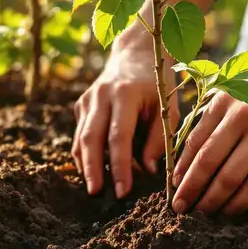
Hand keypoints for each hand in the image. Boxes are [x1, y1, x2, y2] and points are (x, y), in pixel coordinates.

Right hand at [72, 29, 178, 196]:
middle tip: (96, 194)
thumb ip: (158, 139)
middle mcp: (101, 96)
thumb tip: (148, 170)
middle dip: (92, 170)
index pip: (118, 137)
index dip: (120, 166)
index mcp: (125, 94)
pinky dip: (85, 155)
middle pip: (91, 139)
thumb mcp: (167, 107)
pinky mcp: (81, 105)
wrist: (135, 53)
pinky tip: (94, 171)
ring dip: (86, 166)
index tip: (123, 191)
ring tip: (95, 188)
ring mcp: (87, 100)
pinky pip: (80, 136)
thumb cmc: (157, 85)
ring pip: (80, 139)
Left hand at [170, 50, 247, 214]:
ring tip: (221, 214)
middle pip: (224, 174)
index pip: (202, 154)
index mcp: (231, 108)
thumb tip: (182, 162)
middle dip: (203, 199)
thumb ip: (206, 121)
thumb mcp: (229, 90)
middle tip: (192, 214)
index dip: (187, 180)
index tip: (177, 198)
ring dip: (233, 206)